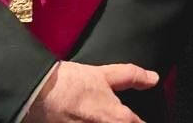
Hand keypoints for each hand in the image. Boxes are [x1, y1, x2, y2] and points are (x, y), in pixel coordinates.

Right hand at [24, 61, 158, 122]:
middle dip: (122, 120)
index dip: (141, 122)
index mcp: (118, 119)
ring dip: (102, 121)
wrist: (38, 94)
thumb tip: (154, 78)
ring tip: (92, 115)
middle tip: (108, 114)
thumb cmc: (71, 83)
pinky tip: (81, 120)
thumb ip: (131, 76)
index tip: (138, 120)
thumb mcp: (104, 74)